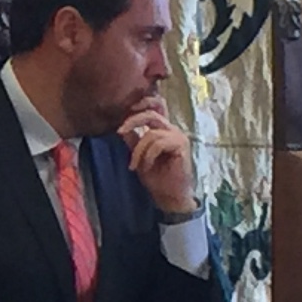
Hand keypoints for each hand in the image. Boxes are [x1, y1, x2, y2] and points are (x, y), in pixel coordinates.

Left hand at [117, 95, 194, 218]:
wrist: (169, 197)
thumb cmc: (157, 179)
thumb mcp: (139, 156)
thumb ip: (133, 141)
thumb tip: (122, 128)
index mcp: (163, 130)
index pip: (156, 106)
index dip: (141, 103)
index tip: (123, 115)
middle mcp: (172, 130)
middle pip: (151, 112)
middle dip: (132, 120)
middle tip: (119, 131)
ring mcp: (178, 136)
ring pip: (151, 133)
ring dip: (138, 151)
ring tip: (135, 166)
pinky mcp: (181, 146)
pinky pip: (158, 143)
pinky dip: (147, 156)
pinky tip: (146, 167)